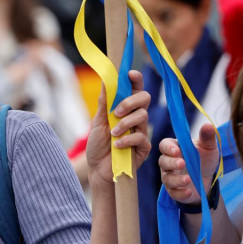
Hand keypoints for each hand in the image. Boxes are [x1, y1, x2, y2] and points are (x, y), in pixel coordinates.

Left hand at [85, 70, 151, 187]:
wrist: (98, 170)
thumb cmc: (98, 145)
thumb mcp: (97, 122)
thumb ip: (104, 102)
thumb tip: (105, 79)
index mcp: (125, 108)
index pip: (135, 88)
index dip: (135, 79)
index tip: (129, 74)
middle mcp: (136, 117)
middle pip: (145, 98)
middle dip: (130, 101)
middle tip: (116, 112)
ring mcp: (141, 131)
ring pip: (143, 116)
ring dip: (125, 123)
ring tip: (112, 134)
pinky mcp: (144, 147)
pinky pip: (141, 136)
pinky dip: (126, 139)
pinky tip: (116, 145)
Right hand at [158, 123, 218, 204]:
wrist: (208, 180)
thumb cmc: (204, 159)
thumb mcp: (209, 148)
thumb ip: (207, 137)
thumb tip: (208, 125)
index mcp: (175, 148)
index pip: (165, 145)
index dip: (168, 148)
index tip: (177, 151)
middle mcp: (168, 162)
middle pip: (163, 161)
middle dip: (172, 163)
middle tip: (182, 163)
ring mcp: (170, 177)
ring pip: (167, 178)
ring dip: (177, 179)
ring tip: (188, 179)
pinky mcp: (174, 191)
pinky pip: (173, 193)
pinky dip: (180, 193)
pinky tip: (189, 191)